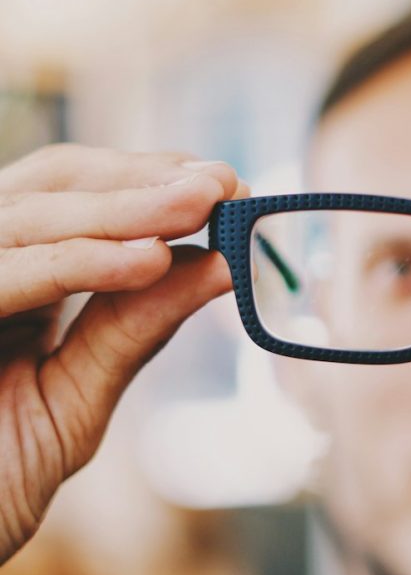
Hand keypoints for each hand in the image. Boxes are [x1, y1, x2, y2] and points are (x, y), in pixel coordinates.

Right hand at [0, 144, 246, 562]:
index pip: (69, 195)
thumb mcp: (75, 396)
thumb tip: (221, 264)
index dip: (144, 179)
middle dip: (140, 180)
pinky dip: (78, 264)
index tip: (225, 182)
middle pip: (47, 185)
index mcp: (5, 277)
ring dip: (123, 209)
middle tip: (223, 183)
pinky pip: (3, 277)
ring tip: (203, 206)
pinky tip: (149, 261)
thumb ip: (134, 328)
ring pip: (27, 218)